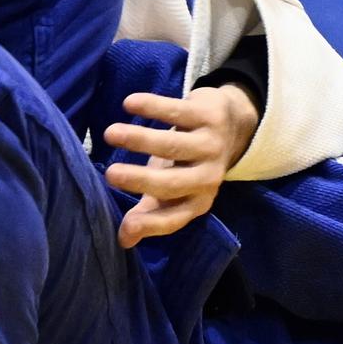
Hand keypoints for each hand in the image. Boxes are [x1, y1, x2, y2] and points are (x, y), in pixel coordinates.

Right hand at [103, 85, 259, 247]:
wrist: (233, 124)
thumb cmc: (188, 162)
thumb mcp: (171, 189)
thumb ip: (148, 212)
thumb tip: (122, 240)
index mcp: (198, 201)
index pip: (175, 218)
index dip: (151, 225)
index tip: (124, 227)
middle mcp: (209, 177)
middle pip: (173, 182)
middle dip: (141, 179)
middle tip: (110, 173)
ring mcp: (211, 144)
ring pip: (173, 144)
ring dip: (140, 139)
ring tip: (110, 133)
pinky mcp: (209, 115)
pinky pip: (177, 111)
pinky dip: (152, 106)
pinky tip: (129, 103)